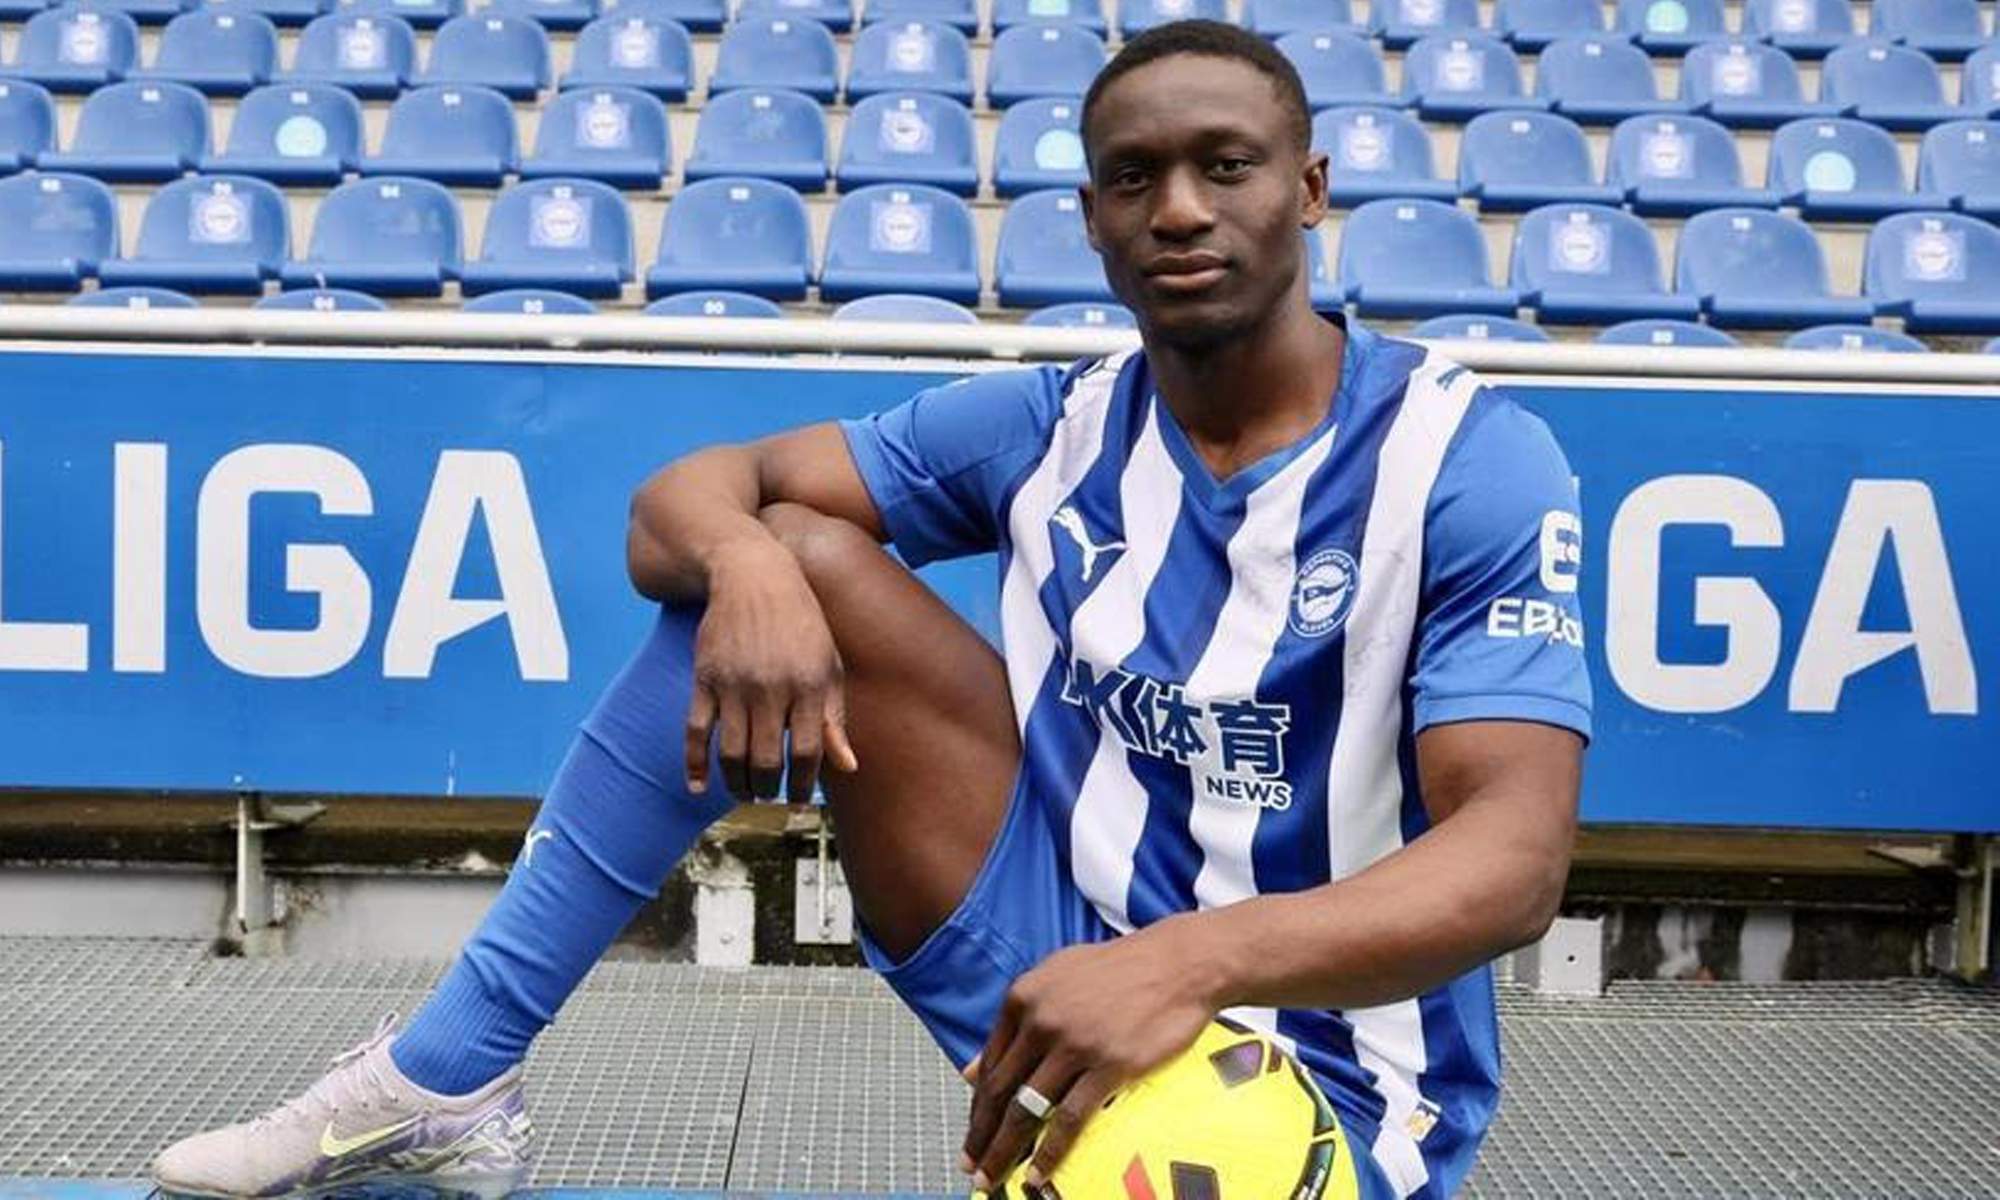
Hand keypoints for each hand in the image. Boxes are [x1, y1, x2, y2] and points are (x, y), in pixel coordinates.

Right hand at [685, 537, 858, 802]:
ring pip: (731, 753)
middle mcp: (771, 687)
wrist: (752, 574)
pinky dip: (694, 764)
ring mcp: (734, 684)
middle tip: (770, 796)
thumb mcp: (829, 664)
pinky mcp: (705, 679)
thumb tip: (847, 768)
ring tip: (746, 793)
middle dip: (769, 789)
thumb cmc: (800, 622)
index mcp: (808, 684)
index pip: (808, 753)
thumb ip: (835, 718)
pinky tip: (698, 787)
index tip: (799, 798)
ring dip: (737, 784)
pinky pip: (695, 731)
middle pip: (766, 760)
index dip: (803, 784)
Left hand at [962, 919, 1219, 1189]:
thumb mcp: (1057, 977)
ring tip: (993, 1178)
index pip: (989, 1065)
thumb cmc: (1122, 968)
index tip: (973, 1133)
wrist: (1180, 962)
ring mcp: (1074, 1045)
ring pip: (1026, 1110)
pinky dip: (1049, 1153)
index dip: (977, 1106)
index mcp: (1023, 998)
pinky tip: (1037, 1174)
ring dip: (1005, 1150)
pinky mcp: (1109, 1066)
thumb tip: (971, 1068)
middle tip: (970, 1167)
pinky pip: (1069, 1119)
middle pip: (1000, 1091)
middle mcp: (1041, 1021)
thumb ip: (1016, 1020)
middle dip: (981, 1136)